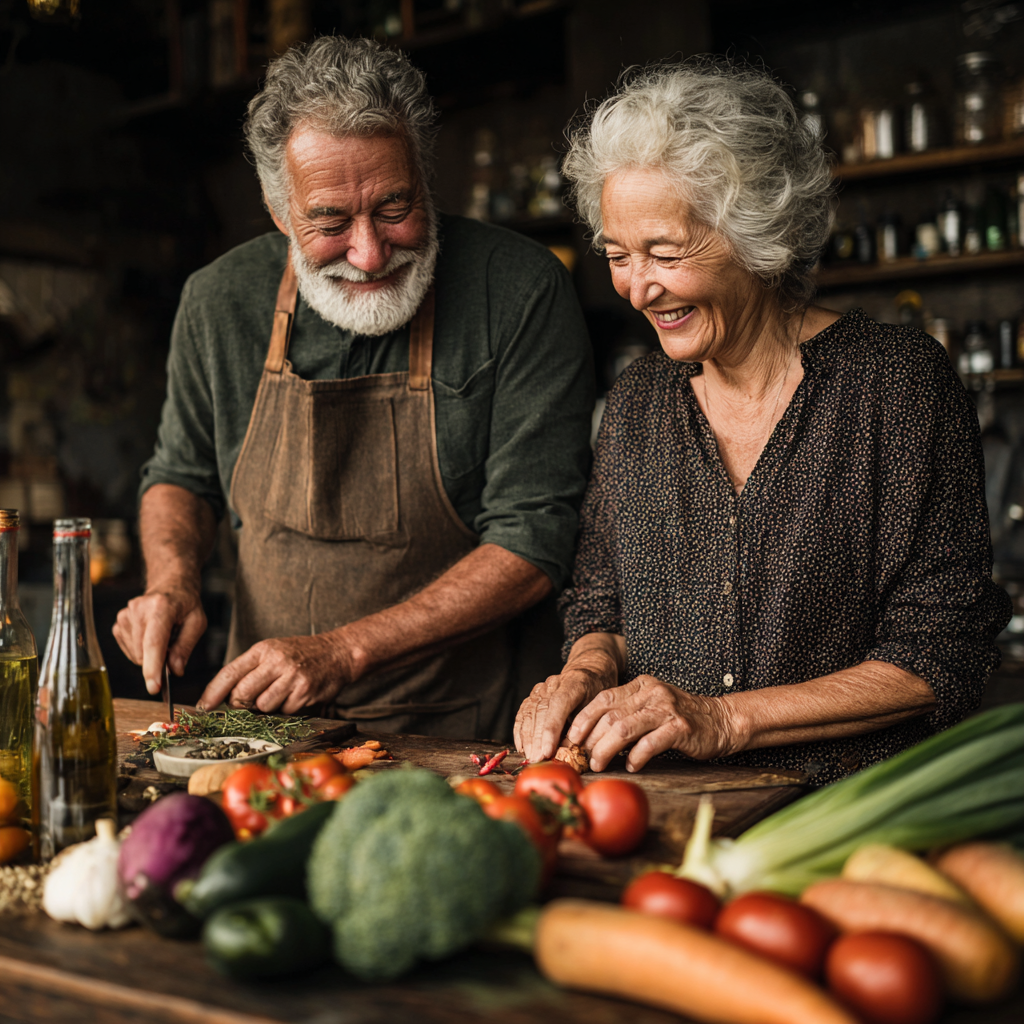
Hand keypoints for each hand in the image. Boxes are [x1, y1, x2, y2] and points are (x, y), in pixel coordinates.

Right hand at [113, 586, 206, 695]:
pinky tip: (150, 636)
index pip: (153, 642)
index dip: (153, 667)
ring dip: (151, 655)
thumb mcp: (197, 623)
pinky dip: (142, 650)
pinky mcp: (119, 623)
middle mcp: (138, 610)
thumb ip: (185, 647)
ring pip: (135, 655)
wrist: (170, 585)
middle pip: (143, 653)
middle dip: (159, 659)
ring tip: (163, 636)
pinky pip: (129, 650)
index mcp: (161, 607)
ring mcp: (125, 615)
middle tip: (172, 645)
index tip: (155, 687)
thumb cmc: (186, 604)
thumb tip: (175, 670)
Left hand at [198, 633, 351, 714]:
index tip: (203, 706)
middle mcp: (276, 661)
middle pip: (242, 694)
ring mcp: (291, 676)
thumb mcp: (274, 651)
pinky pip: (284, 711)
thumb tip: (226, 696)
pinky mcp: (305, 691)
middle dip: (242, 704)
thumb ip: (251, 670)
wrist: (338, 652)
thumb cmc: (302, 654)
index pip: (230, 673)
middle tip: (250, 702)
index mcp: (263, 649)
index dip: (213, 692)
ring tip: (281, 693)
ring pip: (263, 706)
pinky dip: (288, 708)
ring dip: (268, 706)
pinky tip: (296, 695)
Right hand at [514, 659, 614, 763]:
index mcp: (574, 683)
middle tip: (538, 760)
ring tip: (531, 758)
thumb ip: (585, 726)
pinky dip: (520, 732)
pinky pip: (522, 714)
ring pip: (529, 713)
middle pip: (541, 711)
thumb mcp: (599, 708)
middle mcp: (554, 684)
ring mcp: (541, 689)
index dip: (551, 729)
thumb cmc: (598, 694)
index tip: (547, 750)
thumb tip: (569, 750)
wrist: (590, 673)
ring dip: (528, 738)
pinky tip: (522, 747)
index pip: (558, 704)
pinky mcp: (533, 696)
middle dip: (538, 739)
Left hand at [567, 675, 739, 771]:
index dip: (583, 719)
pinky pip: (649, 743)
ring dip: (606, 750)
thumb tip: (591, 737)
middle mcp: (651, 693)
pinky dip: (636, 757)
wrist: (722, 720)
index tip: (570, 738)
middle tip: (582, 758)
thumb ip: (626, 715)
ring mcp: (666, 709)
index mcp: (640, 686)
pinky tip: (632, 766)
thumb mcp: (650, 708)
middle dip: (591, 739)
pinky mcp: (680, 727)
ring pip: (624, 729)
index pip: (602, 699)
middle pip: (609, 716)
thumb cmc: (680, 719)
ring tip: (598, 764)